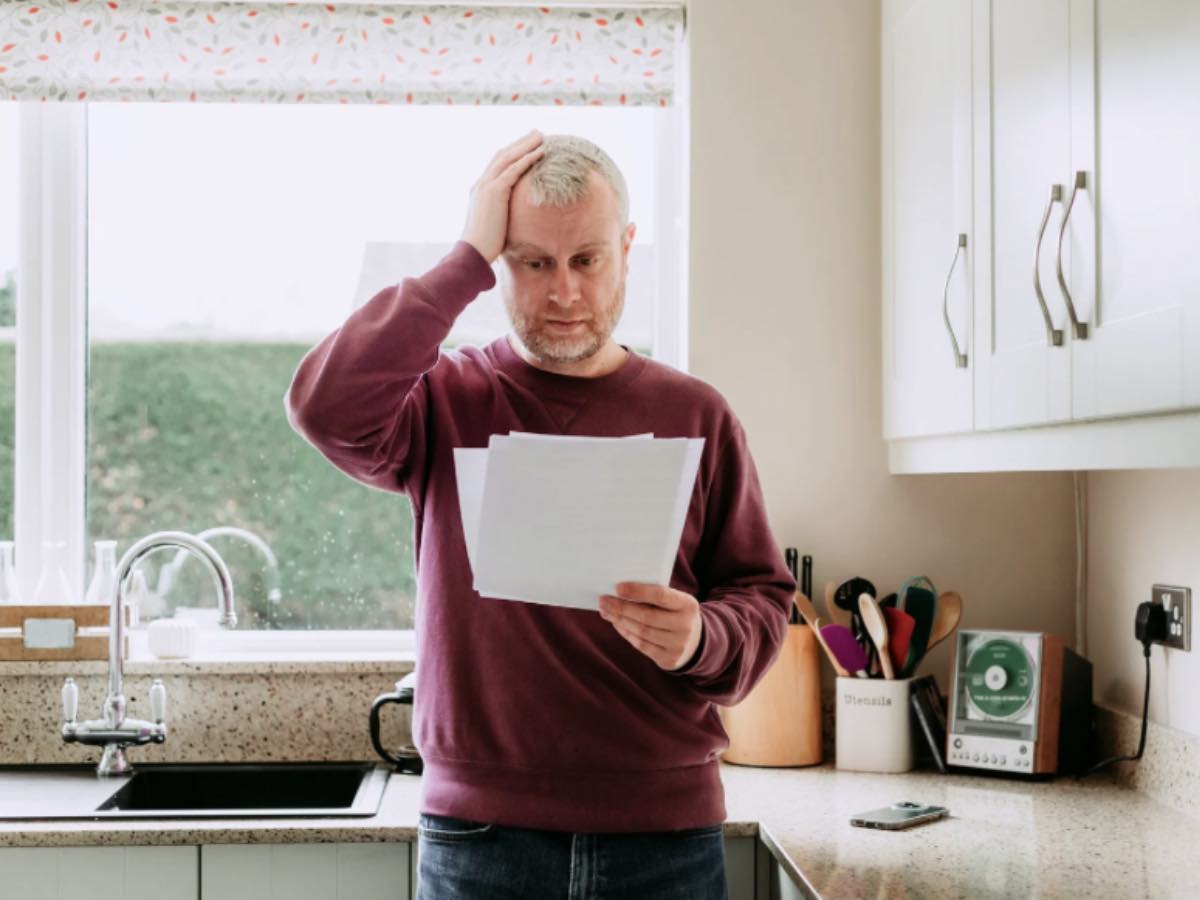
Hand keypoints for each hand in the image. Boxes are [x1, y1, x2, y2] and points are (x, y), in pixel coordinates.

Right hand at [460, 129, 545, 263]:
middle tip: (536, 133)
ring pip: (508, 158)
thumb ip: (501, 216)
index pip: (496, 164)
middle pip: (503, 155)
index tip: (526, 145)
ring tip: (541, 136)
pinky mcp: (495, 192)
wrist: (473, 252)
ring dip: (526, 145)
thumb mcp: (493, 226)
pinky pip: (514, 170)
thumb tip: (513, 222)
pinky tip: (540, 152)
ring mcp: (486, 186)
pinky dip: (527, 159)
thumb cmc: (484, 246)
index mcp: (480, 190)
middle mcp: (481, 183)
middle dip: (520, 143)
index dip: (512, 153)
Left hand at [598, 582, 704, 671]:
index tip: (617, 588)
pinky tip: (617, 624)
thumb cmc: (675, 612)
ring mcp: (678, 645)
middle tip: (603, 601)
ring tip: (606, 611)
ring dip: (620, 621)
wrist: (694, 641)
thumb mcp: (674, 601)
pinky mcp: (669, 659)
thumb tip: (619, 591)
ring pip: (641, 632)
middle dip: (621, 608)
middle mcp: (685, 626)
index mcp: (688, 605)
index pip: (661, 595)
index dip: (638, 591)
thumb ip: (654, 595)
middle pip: (647, 616)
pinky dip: (626, 633)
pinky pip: (641, 645)